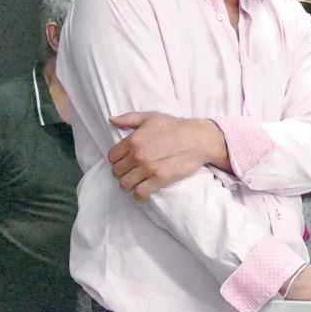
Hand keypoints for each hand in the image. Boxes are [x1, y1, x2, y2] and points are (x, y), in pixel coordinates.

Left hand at [108, 112, 226, 200]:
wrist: (199, 139)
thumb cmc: (176, 126)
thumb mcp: (151, 117)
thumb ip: (129, 118)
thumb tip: (111, 120)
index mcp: (134, 140)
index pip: (112, 157)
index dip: (117, 160)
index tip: (125, 161)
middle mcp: (138, 155)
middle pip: (117, 172)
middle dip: (122, 172)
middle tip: (131, 171)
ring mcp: (148, 168)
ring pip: (125, 184)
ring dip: (128, 184)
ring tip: (135, 181)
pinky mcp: (160, 179)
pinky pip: (140, 193)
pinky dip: (138, 195)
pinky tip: (141, 191)